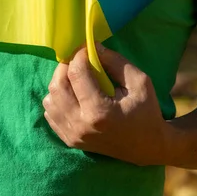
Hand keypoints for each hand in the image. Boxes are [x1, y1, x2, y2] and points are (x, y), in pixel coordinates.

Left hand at [42, 45, 169, 165]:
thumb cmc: (146, 112)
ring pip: (49, 99)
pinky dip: (57, 99)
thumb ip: (115, 62)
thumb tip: (93, 47)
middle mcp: (81, 125)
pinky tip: (72, 95)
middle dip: (65, 66)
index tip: (86, 48)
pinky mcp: (69, 140)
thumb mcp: (139, 82)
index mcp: (100, 111)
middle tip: (77, 60)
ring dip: (59, 83)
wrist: (147, 147)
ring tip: (75, 78)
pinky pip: (50, 113)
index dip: (79, 55)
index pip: (77, 74)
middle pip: (57, 86)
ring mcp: (72, 135)